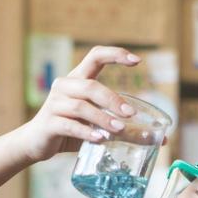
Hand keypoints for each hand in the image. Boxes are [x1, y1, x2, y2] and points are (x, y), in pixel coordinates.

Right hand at [18, 46, 140, 162]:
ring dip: (103, 119)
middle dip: (113, 100)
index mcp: (78, 80)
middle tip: (131, 114)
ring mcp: (54, 104)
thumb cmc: (70, 131)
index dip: (115, 54)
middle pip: (91, 86)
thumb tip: (161, 139)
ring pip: (82, 106)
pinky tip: (99, 139)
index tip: (138, 60)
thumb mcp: (97, 125)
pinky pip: (69, 125)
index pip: (95, 56)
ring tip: (119, 130)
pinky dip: (86, 132)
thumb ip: (123, 127)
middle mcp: (65, 86)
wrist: (35, 143)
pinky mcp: (49, 123)